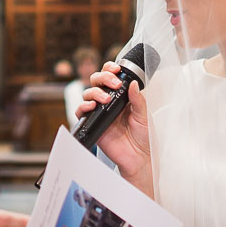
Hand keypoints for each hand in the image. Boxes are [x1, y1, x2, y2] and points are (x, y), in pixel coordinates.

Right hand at [76, 63, 151, 178]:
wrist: (139, 158)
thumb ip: (138, 100)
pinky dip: (83, 106)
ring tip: (106, 99)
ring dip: (95, 92)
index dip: (110, 69)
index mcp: (122, 97)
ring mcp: (100, 112)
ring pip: (88, 93)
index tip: (116, 69)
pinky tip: (92, 106)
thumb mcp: (144, 115)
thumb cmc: (143, 137)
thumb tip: (132, 83)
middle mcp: (109, 102)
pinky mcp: (92, 123)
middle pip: (97, 81)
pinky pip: (81, 112)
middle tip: (114, 85)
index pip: (111, 77)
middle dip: (103, 77)